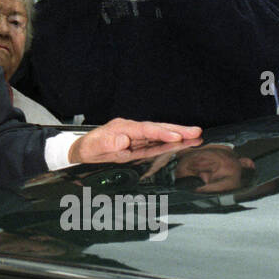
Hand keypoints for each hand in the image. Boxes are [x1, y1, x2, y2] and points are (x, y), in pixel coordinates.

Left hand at [68, 119, 201, 165]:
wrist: (81, 150)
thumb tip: (122, 141)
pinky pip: (156, 142)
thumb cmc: (87, 149)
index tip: (176, 136)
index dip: (161, 133)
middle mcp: (131, 129)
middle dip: (177, 130)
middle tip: (196, 131)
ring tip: (196, 136)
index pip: (145, 130)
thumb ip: (107, 144)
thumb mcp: (93, 148)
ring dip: (178, 135)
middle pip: (157, 128)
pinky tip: (183, 143)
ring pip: (160, 134)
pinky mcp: (138, 142)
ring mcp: (136, 135)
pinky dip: (170, 142)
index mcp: (122, 128)